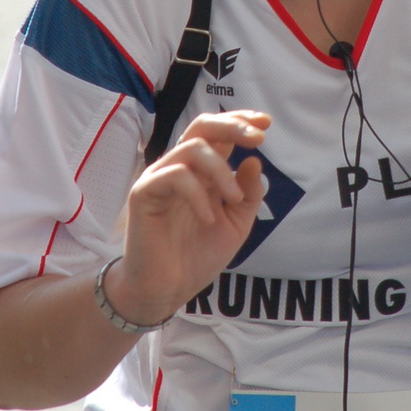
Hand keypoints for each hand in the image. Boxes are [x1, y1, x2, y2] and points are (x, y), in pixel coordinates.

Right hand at [110, 112, 270, 321]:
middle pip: (202, 126)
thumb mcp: (236, 225)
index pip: (218, 133)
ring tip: (235, 199)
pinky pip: (174, 176)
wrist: (167, 289)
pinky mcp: (144, 194)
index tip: (266, 123)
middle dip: (233, 125)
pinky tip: (208, 219)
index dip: (240, 121)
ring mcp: (160, 178)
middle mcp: (180, 168)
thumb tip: (253, 160)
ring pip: (192, 148)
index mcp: (202, 173)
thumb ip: (248, 195)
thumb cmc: (197, 256)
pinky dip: (198, 194)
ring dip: (221, 171)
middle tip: (258, 138)